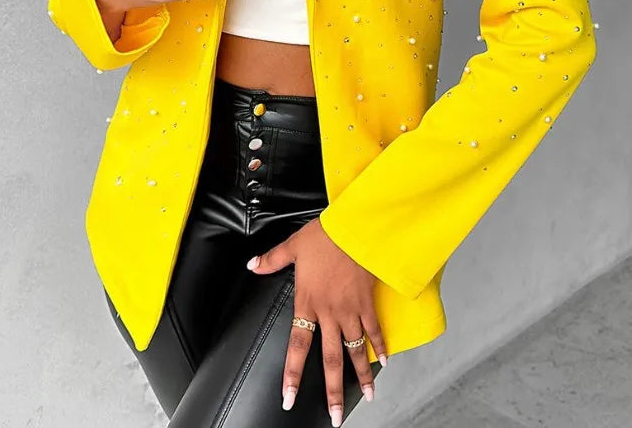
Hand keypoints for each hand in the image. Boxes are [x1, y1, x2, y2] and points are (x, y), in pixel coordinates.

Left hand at [246, 217, 387, 425]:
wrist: (355, 228)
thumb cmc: (324, 236)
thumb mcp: (293, 246)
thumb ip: (272, 259)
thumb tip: (252, 265)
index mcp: (307, 302)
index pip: (297, 346)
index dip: (293, 374)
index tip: (288, 398)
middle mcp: (329, 313)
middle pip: (330, 360)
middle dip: (332, 392)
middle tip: (336, 417)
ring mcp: (351, 310)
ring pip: (355, 351)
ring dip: (361, 376)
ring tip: (367, 397)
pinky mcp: (368, 302)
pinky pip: (375, 330)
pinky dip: (381, 346)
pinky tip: (385, 361)